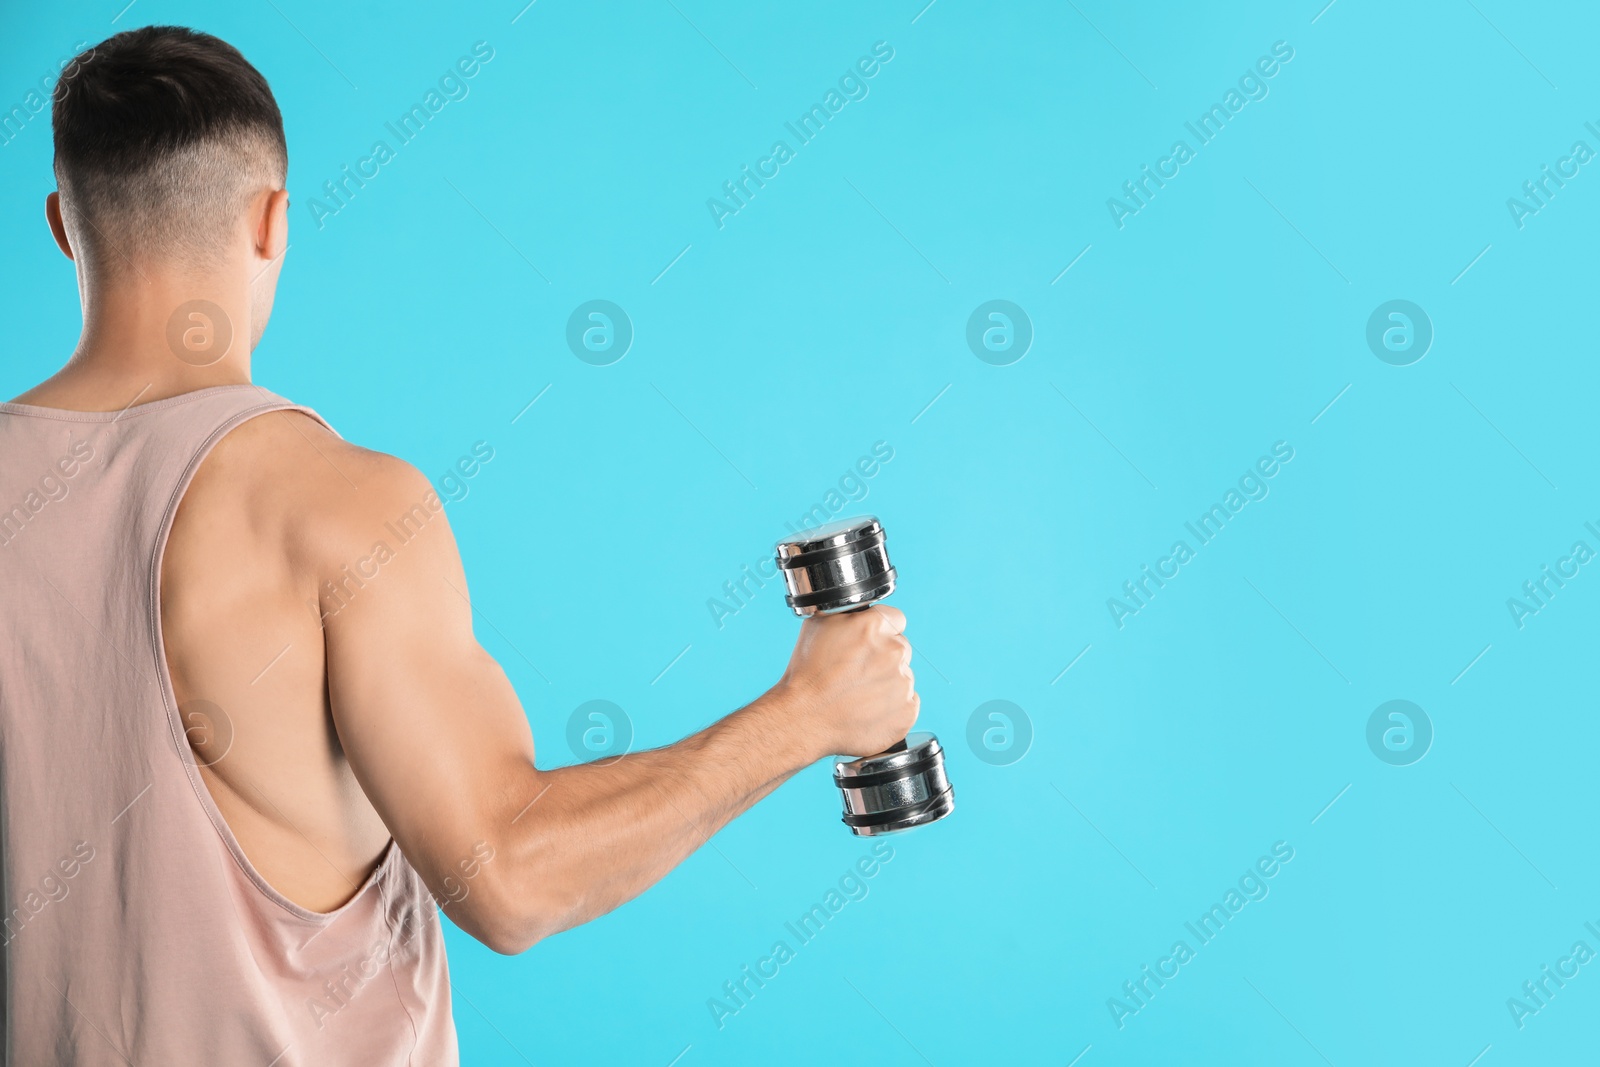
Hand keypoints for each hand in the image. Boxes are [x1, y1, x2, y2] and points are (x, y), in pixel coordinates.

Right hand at [773, 606, 918, 759]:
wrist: (804, 718)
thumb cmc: (807, 674)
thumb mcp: (818, 625)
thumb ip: (847, 613)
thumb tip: (854, 609)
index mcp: (876, 625)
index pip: (895, 619)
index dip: (880, 631)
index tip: (868, 644)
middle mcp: (895, 651)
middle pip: (900, 648)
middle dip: (884, 658)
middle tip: (857, 672)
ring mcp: (904, 683)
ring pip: (903, 677)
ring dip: (887, 683)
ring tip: (858, 694)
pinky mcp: (907, 712)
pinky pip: (907, 704)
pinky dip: (892, 708)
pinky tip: (867, 710)